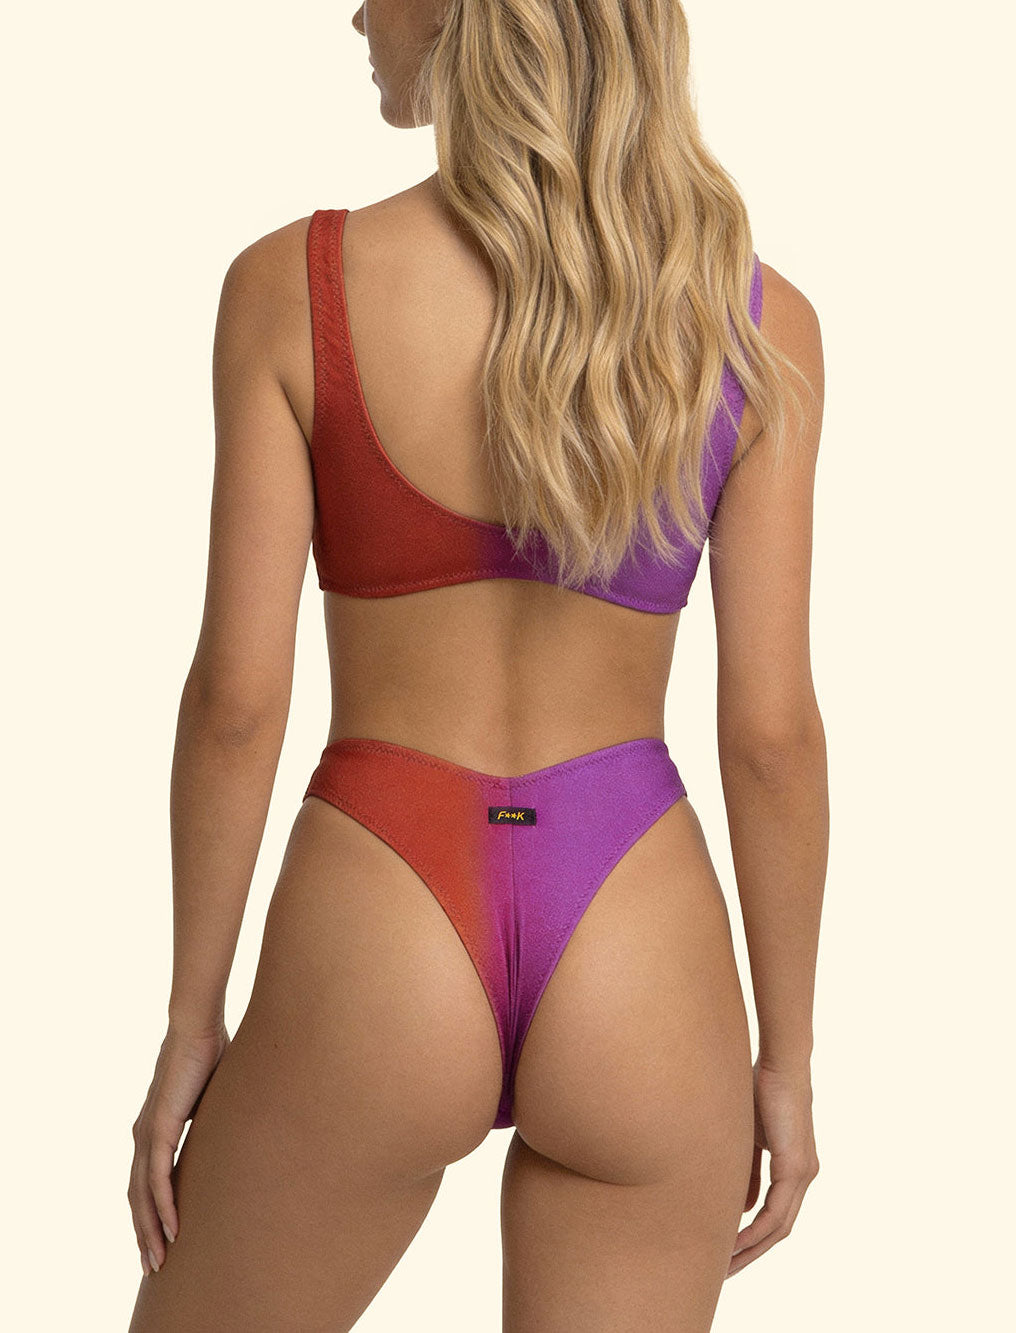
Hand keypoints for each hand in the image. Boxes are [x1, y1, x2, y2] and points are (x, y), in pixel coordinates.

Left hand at [128, 1021, 228, 1275]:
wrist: (196, 1027)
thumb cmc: (209, 1054)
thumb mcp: (212, 1099)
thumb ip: (213, 1121)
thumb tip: (236, 1132)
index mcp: (154, 1129)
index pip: (145, 1183)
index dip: (150, 1214)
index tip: (160, 1241)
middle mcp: (143, 1136)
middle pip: (137, 1198)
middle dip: (144, 1234)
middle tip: (154, 1267)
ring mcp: (147, 1134)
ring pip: (142, 1196)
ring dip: (149, 1231)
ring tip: (159, 1260)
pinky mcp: (158, 1129)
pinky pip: (156, 1179)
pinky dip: (162, 1207)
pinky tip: (172, 1230)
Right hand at [727, 1059, 819, 1276]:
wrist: (779, 1063)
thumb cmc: (760, 1089)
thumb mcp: (748, 1136)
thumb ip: (748, 1171)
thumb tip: (743, 1206)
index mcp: (794, 1167)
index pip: (774, 1214)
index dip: (752, 1236)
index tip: (727, 1250)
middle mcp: (804, 1176)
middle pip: (779, 1230)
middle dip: (751, 1253)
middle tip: (724, 1271)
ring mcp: (804, 1174)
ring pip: (780, 1227)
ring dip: (752, 1249)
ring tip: (725, 1265)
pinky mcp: (797, 1168)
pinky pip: (777, 1212)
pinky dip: (756, 1231)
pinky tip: (736, 1241)